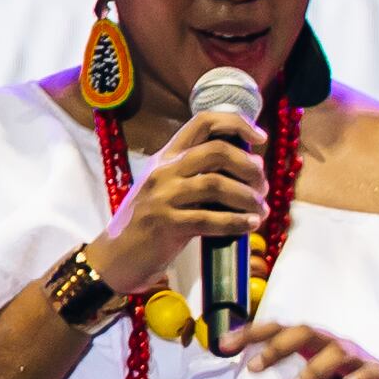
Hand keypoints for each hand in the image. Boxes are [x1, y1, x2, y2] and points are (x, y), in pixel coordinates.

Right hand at [94, 100, 264, 297]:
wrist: (116, 257)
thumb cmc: (150, 224)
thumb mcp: (168, 189)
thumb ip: (198, 174)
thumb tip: (248, 167)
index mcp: (165, 157)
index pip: (203, 122)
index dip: (237, 123)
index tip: (260, 138)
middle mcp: (163, 171)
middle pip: (217, 151)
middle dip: (250, 168)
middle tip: (263, 188)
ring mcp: (162, 197)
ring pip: (217, 185)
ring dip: (248, 198)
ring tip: (261, 211)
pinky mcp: (165, 224)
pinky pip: (210, 219)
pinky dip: (236, 222)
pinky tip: (250, 225)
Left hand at [233, 322, 378, 378]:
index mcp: (312, 351)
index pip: (279, 333)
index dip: (251, 335)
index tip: (222, 346)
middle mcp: (334, 348)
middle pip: (305, 332)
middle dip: (277, 346)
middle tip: (254, 368)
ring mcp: (360, 360)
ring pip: (337, 351)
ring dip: (313, 368)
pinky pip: (372, 370)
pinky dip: (359, 376)